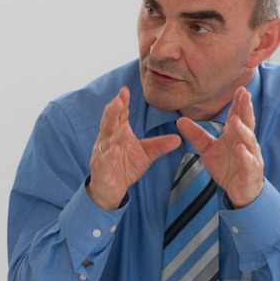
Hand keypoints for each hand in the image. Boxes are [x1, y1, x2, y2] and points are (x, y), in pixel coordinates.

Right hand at [88, 86, 180, 209]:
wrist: (110, 189)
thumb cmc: (125, 166)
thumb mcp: (145, 154)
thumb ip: (159, 145)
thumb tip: (178, 138)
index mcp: (117, 132)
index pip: (119, 115)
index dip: (121, 103)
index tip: (125, 91)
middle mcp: (107, 140)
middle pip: (108, 122)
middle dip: (112, 111)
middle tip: (118, 100)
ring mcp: (101, 154)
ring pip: (106, 141)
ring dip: (113, 133)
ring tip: (121, 127)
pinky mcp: (100, 169)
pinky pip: (104, 161)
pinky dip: (109, 155)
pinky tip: (116, 149)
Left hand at [176, 87, 263, 207]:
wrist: (239, 190)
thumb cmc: (227, 166)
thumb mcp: (208, 149)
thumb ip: (196, 135)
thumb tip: (179, 120)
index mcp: (235, 135)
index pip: (238, 115)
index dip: (238, 102)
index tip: (239, 88)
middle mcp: (245, 142)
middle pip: (246, 123)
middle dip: (245, 109)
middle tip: (244, 94)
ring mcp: (250, 156)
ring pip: (249, 141)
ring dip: (243, 130)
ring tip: (236, 120)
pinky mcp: (251, 171)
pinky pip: (249, 162)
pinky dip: (244, 156)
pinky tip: (239, 150)